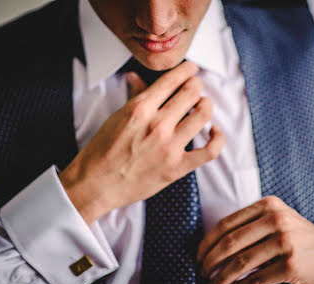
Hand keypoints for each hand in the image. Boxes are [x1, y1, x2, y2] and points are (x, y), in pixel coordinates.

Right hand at [59, 62, 224, 223]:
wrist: (95, 184)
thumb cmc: (102, 151)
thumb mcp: (116, 117)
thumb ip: (134, 96)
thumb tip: (136, 77)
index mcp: (140, 108)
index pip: (172, 79)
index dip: (186, 70)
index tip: (191, 69)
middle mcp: (157, 124)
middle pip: (191, 92)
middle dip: (196, 85)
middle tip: (195, 87)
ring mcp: (169, 146)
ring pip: (203, 114)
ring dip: (206, 105)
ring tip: (202, 105)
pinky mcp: (177, 167)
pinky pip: (210, 150)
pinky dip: (218, 138)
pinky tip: (214, 131)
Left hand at [197, 196, 313, 283]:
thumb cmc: (297, 236)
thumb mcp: (276, 219)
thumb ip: (249, 226)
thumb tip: (211, 248)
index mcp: (267, 206)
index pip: (226, 224)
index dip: (207, 243)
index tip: (197, 257)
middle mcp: (276, 219)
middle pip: (230, 243)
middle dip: (210, 261)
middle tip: (201, 273)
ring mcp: (285, 242)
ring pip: (241, 262)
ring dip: (221, 278)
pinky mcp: (292, 265)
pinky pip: (257, 279)